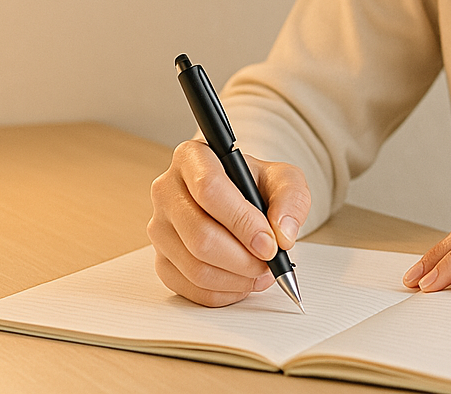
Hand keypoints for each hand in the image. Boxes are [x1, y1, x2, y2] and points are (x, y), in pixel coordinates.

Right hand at [147, 140, 310, 306]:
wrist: (241, 199)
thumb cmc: (256, 185)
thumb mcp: (284, 179)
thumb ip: (291, 199)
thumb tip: (282, 235)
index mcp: (192, 158)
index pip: (209, 189)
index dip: (243, 222)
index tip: (270, 243)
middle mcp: (167, 191)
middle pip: (200, 236)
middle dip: (243, 258)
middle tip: (269, 263)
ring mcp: (159, 228)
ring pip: (195, 267)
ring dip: (236, 278)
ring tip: (261, 273)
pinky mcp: (161, 259)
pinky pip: (189, 288)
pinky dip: (223, 293)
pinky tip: (243, 282)